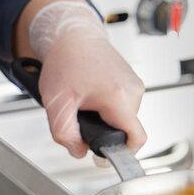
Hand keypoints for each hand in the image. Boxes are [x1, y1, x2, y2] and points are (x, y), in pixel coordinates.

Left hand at [29, 1, 145, 157]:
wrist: (71, 36)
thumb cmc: (64, 62)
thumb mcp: (56, 103)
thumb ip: (65, 133)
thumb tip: (79, 152)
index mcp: (118, 97)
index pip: (136, 138)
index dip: (122, 154)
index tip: (105, 158)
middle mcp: (132, 90)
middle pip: (124, 130)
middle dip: (101, 133)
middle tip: (79, 119)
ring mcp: (134, 85)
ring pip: (122, 120)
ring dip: (102, 121)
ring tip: (83, 104)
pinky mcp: (131, 82)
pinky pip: (121, 108)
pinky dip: (105, 110)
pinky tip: (89, 98)